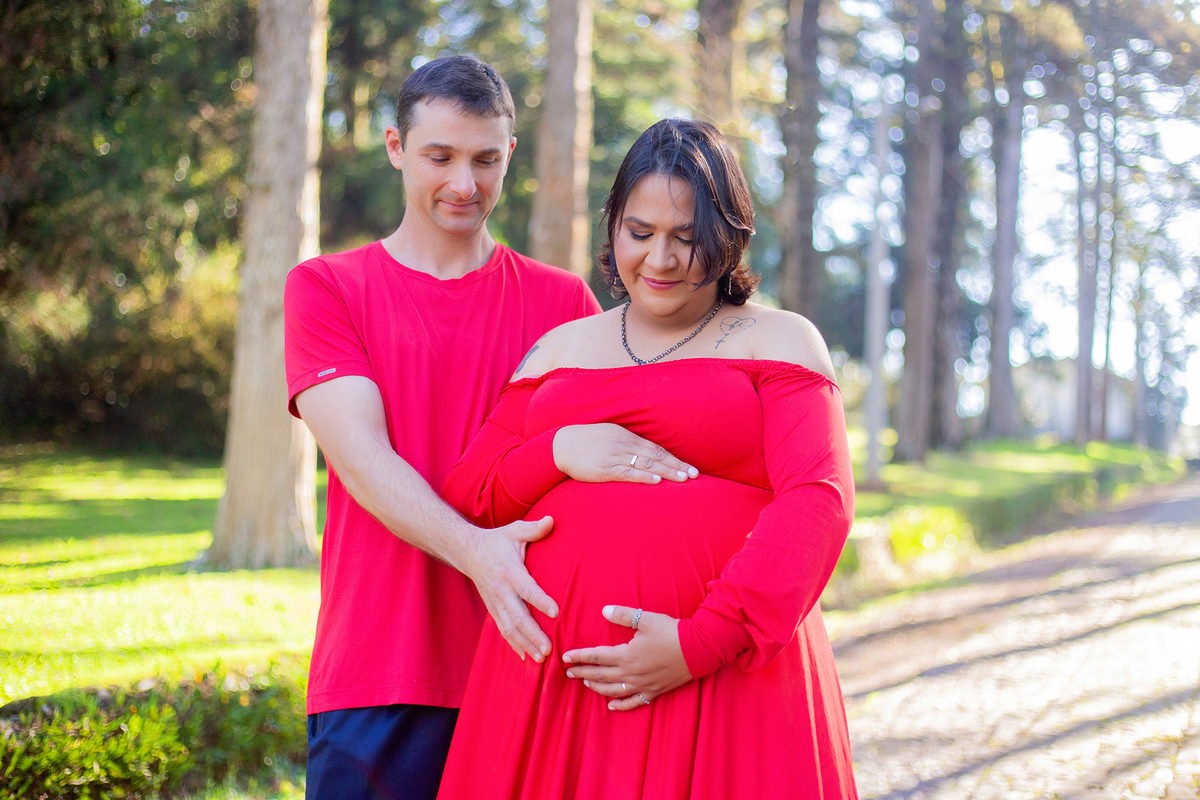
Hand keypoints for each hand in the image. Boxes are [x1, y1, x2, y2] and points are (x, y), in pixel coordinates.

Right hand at [464, 516, 557, 662]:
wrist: (468, 551)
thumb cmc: (498, 540)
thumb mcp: (515, 530)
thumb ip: (534, 529)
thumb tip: (551, 520)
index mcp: (509, 571)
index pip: (527, 589)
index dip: (540, 601)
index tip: (556, 612)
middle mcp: (501, 590)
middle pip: (518, 616)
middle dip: (533, 634)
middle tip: (549, 649)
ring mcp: (495, 602)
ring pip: (510, 628)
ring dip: (525, 645)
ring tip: (541, 658)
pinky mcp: (492, 609)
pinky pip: (503, 630)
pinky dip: (514, 645)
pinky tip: (525, 657)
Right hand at [553, 424, 698, 484]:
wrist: (560, 445)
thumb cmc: (585, 443)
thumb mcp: (609, 437)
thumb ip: (627, 445)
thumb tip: (646, 456)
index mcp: (626, 436)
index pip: (656, 449)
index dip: (674, 459)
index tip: (690, 468)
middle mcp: (624, 444)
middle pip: (656, 456)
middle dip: (677, 466)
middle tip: (695, 476)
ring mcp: (614, 456)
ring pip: (646, 464)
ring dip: (667, 472)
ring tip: (683, 479)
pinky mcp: (604, 469)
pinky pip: (627, 472)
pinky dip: (644, 476)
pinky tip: (657, 481)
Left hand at [561, 605, 693, 710]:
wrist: (699, 649)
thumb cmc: (672, 632)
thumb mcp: (647, 619)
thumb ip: (624, 615)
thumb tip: (604, 610)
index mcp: (627, 655)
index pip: (596, 656)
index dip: (579, 656)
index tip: (565, 657)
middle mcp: (632, 673)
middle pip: (601, 675)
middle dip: (582, 672)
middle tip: (568, 672)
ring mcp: (642, 684)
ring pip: (613, 690)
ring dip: (597, 687)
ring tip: (586, 683)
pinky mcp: (654, 691)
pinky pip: (634, 702)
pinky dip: (621, 705)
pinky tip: (611, 706)